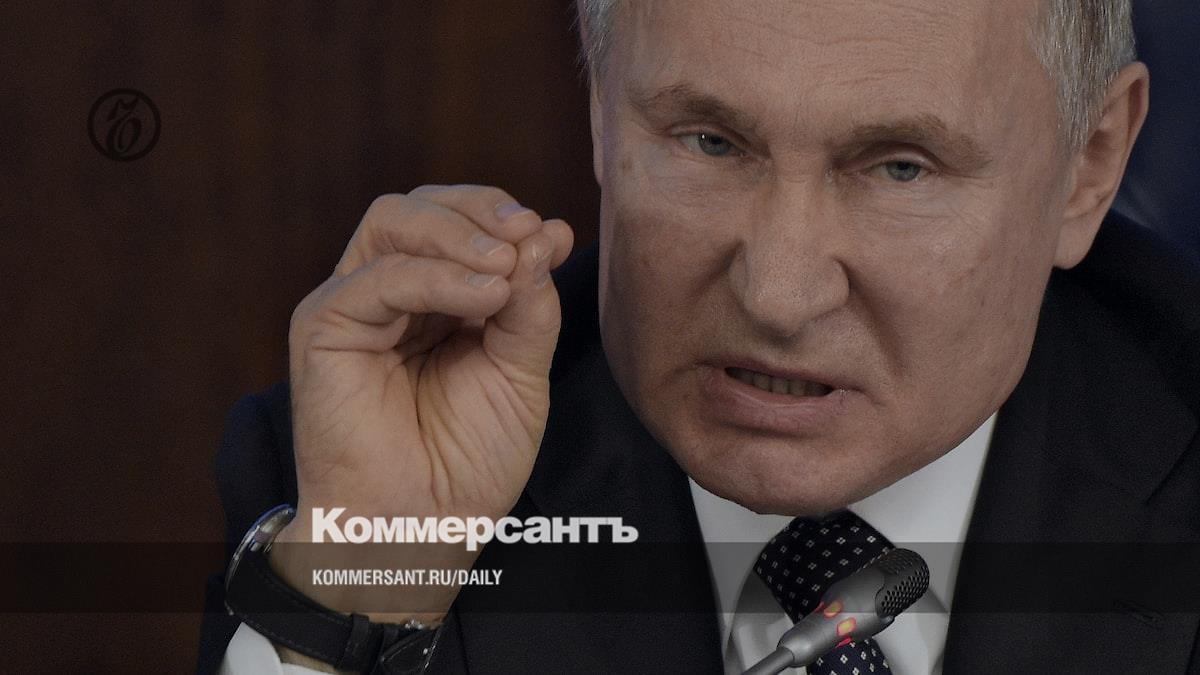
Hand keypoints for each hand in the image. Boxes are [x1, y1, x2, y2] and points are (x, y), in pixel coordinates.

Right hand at [271, 185, 572, 622]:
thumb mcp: (519, 373)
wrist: (420, 530)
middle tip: (528, 232)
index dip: (504, 217)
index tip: (556, 237)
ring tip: (506, 267)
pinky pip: (380, 277)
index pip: (458, 223)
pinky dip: (437, 277)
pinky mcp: (324, 327)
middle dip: (481, 209)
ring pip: (393, 222)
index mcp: (432, 300)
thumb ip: (530, 305)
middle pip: (420, 207)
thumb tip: (547, 233)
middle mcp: (388, 294)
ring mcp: (353, 306)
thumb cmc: (466, 463)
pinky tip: (485, 295)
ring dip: (460, 233)